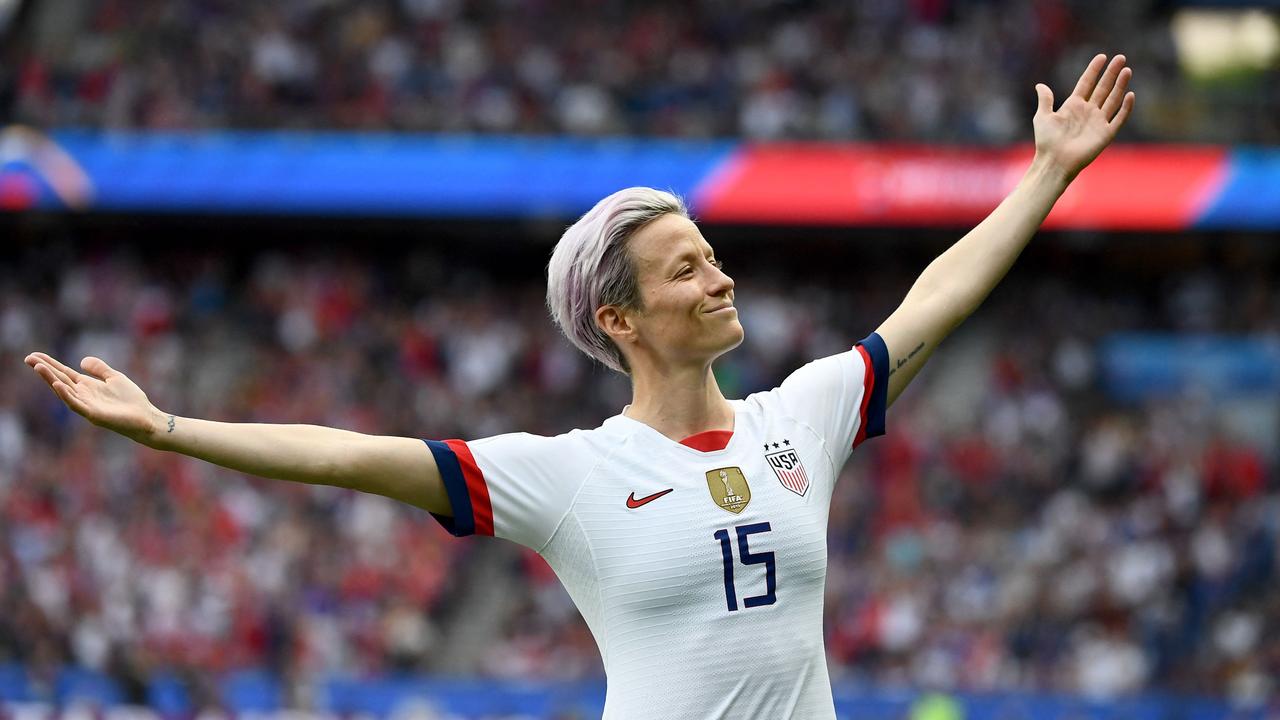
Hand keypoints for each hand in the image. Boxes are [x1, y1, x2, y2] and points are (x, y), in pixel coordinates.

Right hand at [24, 352, 164, 445]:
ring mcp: (86, 405)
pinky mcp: (93, 414)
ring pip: (64, 391)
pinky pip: (76, 404)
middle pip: (60, 380)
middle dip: (44, 370)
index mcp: (87, 386)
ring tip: (39, 367)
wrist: (146, 417)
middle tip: (28, 358)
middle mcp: (83, 395)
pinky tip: (58, 385)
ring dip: (51, 379)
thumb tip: (81, 360)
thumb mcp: (114, 378)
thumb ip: (99, 369)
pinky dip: (66, 395)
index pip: (64, 373)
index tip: (34, 355)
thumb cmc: (131, 400)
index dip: (50, 364)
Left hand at [1032, 54, 1134, 183]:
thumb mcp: (1043, 117)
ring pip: (1113, 99)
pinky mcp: (1105, 134)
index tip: (1102, 56)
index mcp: (1073, 105)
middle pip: (1103, 88)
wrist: (1054, 162)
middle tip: (1120, 58)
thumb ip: (1045, 100)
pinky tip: (1129, 94)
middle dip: (1111, 73)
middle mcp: (1088, 111)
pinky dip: (1125, 107)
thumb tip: (1040, 85)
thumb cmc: (1046, 141)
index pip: (1087, 83)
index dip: (1094, 70)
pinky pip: (1119, 118)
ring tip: (1127, 70)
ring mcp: (1098, 122)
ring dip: (1120, 85)